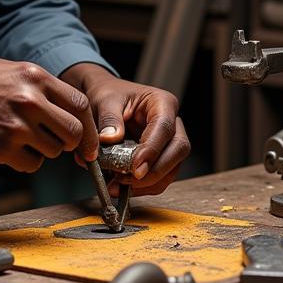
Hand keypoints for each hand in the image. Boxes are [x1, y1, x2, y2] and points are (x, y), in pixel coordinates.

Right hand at [0, 58, 95, 172]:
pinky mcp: (3, 147)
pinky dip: (25, 161)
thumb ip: (40, 88)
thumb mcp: (11, 70)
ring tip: (21, 138)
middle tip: (56, 141)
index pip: (80, 104)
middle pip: (73, 132)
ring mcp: (17, 125)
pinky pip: (31, 164)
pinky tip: (9, 148)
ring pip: (53, 151)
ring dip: (43, 150)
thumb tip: (68, 111)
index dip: (88, 126)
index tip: (87, 139)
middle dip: (70, 142)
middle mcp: (30, 100)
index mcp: (35, 76)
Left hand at [62, 63, 188, 196]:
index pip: (164, 128)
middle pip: (177, 150)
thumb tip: (110, 138)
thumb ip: (108, 118)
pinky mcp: (161, 158)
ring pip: (172, 169)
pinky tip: (121, 187)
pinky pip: (160, 177)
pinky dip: (143, 187)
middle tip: (128, 180)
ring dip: (148, 184)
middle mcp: (172, 123)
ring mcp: (169, 142)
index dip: (152, 150)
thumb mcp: (105, 100)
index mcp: (162, 103)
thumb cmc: (109, 95)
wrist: (105, 101)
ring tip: (118, 186)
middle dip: (156, 171)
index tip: (136, 168)